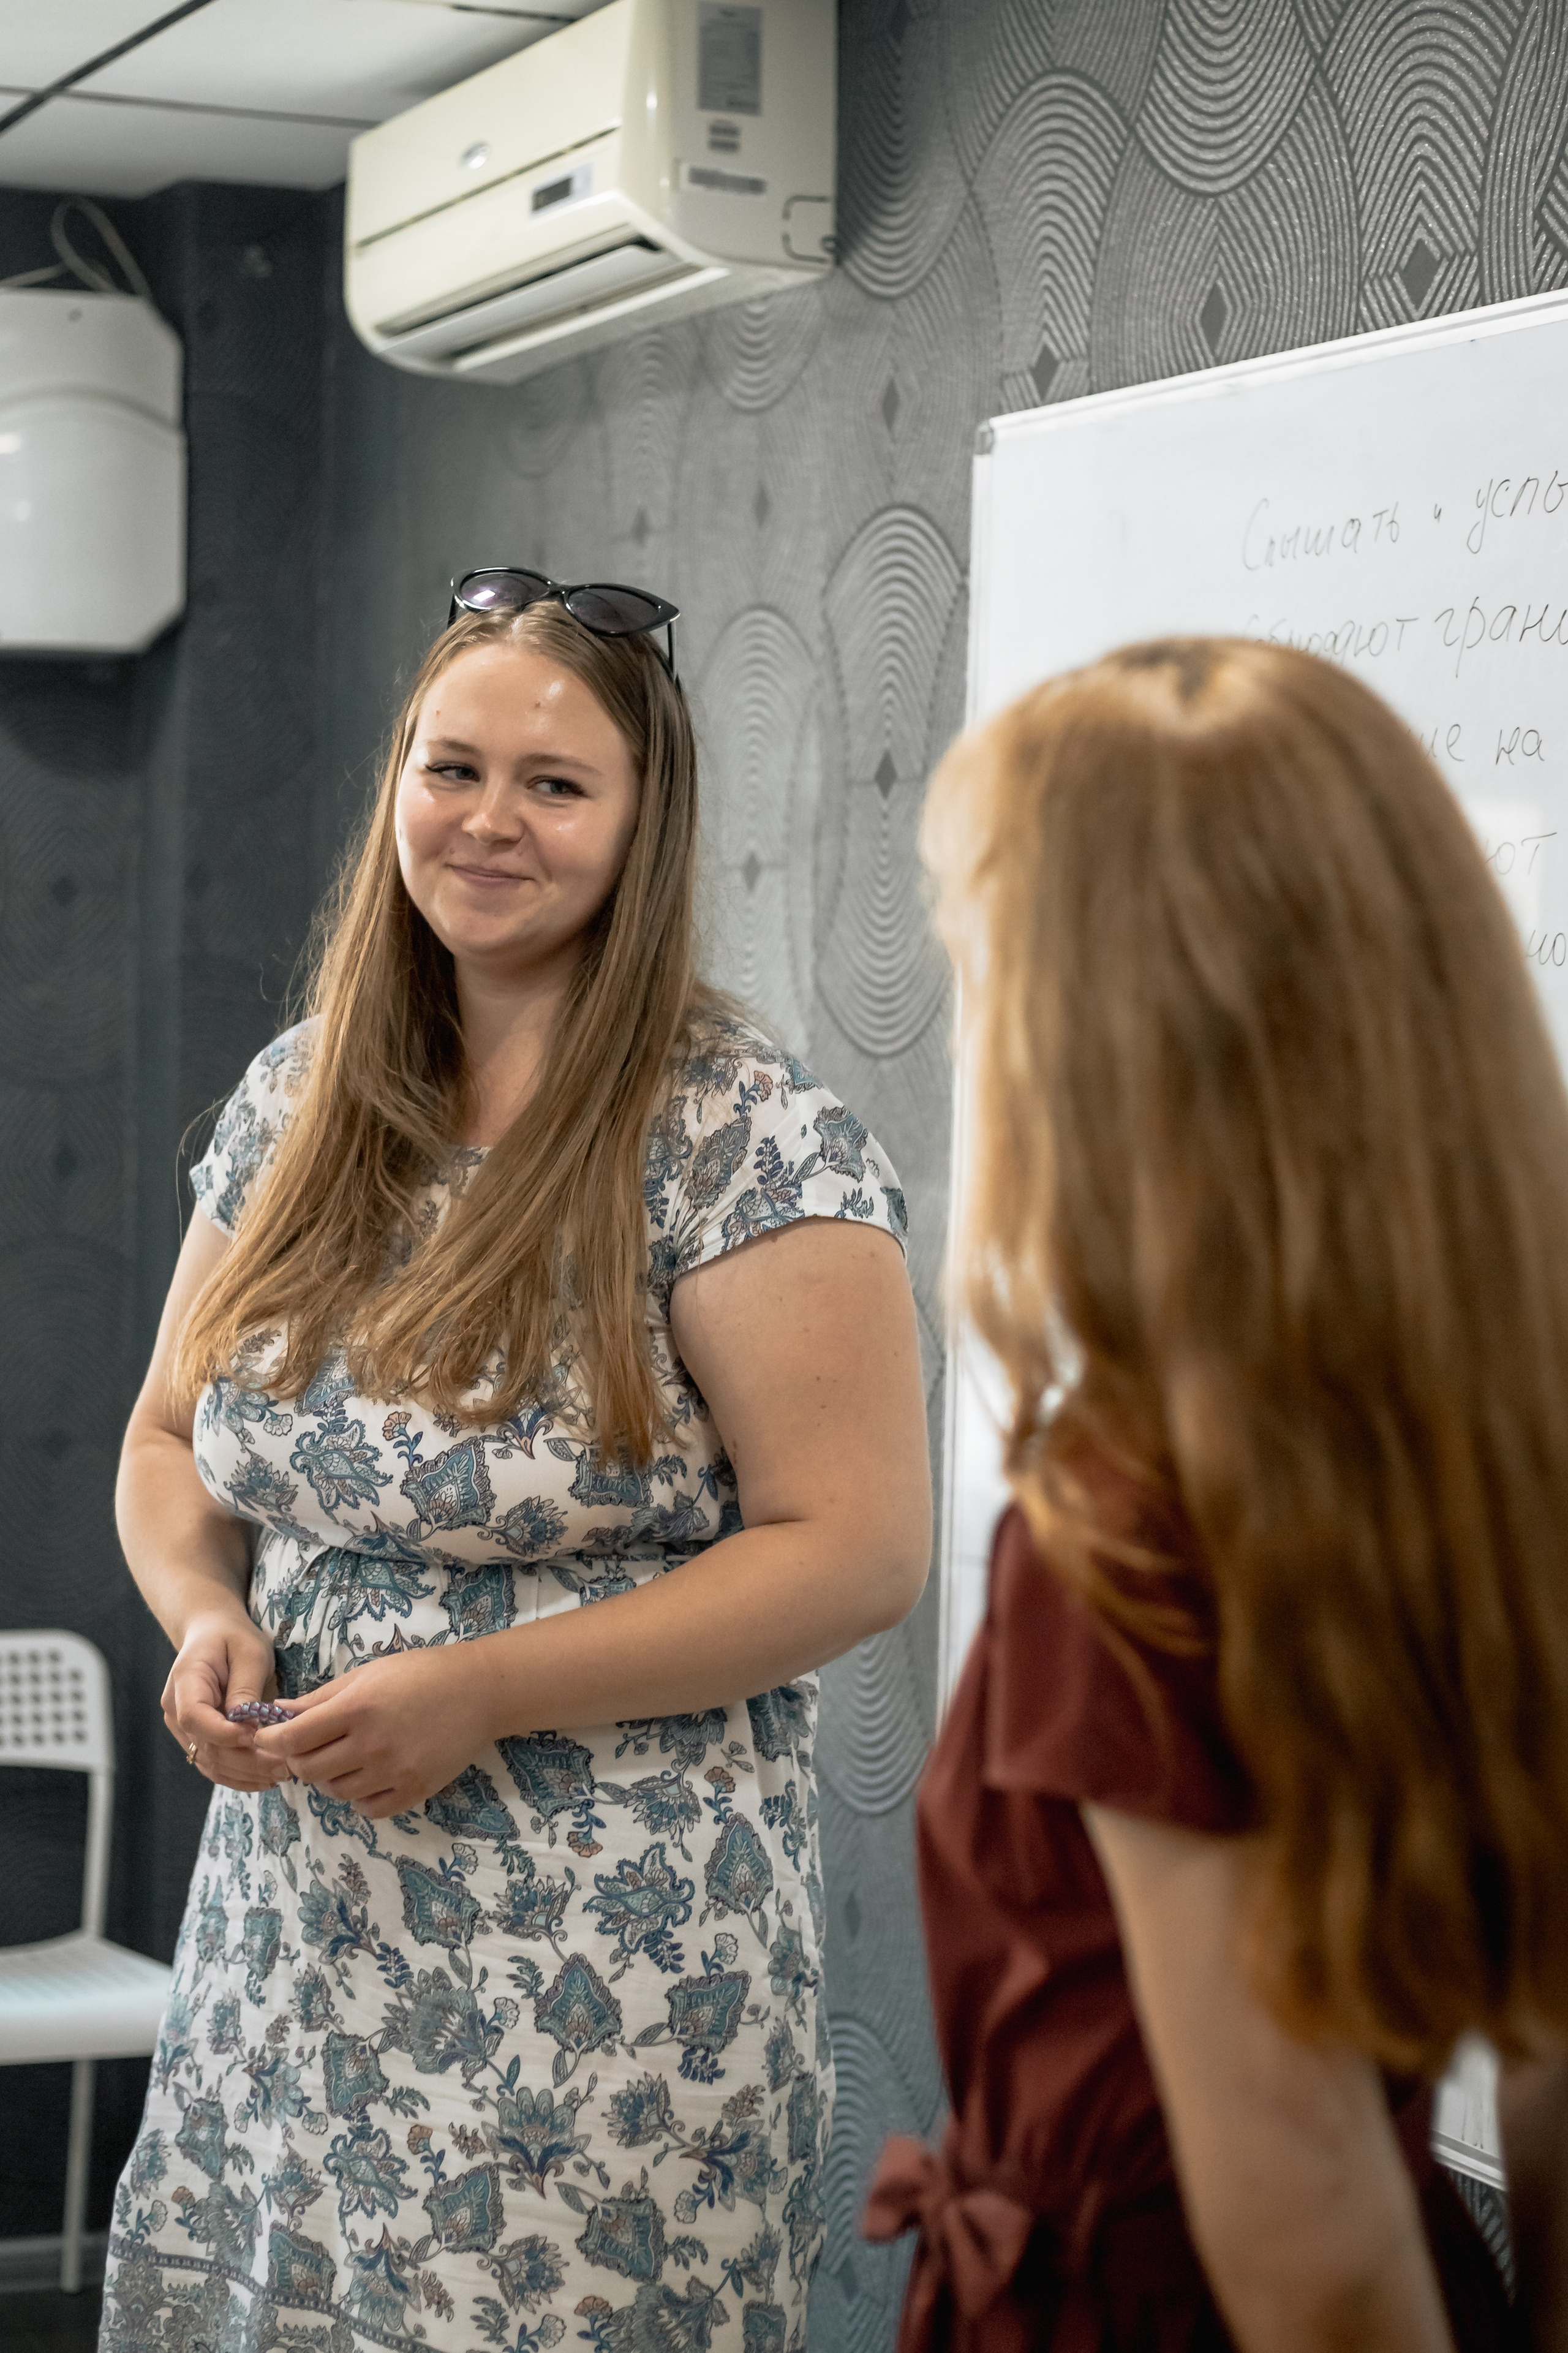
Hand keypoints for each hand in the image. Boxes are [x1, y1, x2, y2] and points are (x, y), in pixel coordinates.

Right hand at [163, 1608, 291, 1791]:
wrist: (212, 1634)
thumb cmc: (233, 1638)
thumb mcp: (249, 1652)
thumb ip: (245, 1687)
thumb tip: (247, 1725)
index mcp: (185, 1680)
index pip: (194, 1717)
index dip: (223, 1733)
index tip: (256, 1737)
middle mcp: (176, 1709)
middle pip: (205, 1746)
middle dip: (246, 1761)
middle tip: (285, 1767)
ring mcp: (182, 1728)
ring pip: (210, 1762)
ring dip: (246, 1774)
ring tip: (282, 1775)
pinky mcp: (196, 1739)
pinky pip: (213, 1764)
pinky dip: (238, 1775)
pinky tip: (265, 1778)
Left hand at [253, 1643, 498, 1818]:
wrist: (479, 1691)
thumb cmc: (420, 1673)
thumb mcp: (367, 1673)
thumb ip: (320, 1698)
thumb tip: (277, 1712)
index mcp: (358, 1709)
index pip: (294, 1738)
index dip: (271, 1740)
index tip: (266, 1737)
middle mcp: (373, 1744)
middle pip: (309, 1770)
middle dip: (297, 1759)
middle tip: (305, 1747)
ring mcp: (394, 1772)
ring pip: (336, 1792)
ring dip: (329, 1778)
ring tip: (343, 1757)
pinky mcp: (414, 1790)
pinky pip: (368, 1809)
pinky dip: (359, 1798)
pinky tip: (368, 1777)